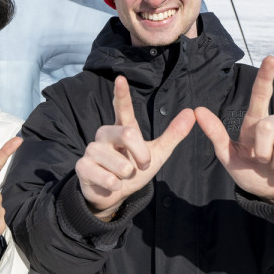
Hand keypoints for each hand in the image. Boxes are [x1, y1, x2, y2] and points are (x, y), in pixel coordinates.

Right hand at [76, 76, 194, 219]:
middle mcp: (105, 134)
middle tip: (142, 167)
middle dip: (141, 155)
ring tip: (121, 177)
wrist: (113, 195)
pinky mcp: (82, 166)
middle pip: (127, 134)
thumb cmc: (134, 170)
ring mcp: (92, 149)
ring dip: (127, 175)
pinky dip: (114, 184)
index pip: (122, 108)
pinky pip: (105, 176)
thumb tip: (191, 112)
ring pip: (118, 162)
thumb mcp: (157, 153)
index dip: (121, 94)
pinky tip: (112, 184)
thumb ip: (172, 134)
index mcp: (122, 128)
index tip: (120, 78)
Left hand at [195, 56, 273, 209]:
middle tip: (263, 161)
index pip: (261, 96)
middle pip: (269, 124)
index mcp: (258, 124)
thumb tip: (197, 110)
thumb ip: (216, 135)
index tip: (270, 58)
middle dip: (263, 150)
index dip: (265, 77)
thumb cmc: (254, 174)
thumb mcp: (230, 158)